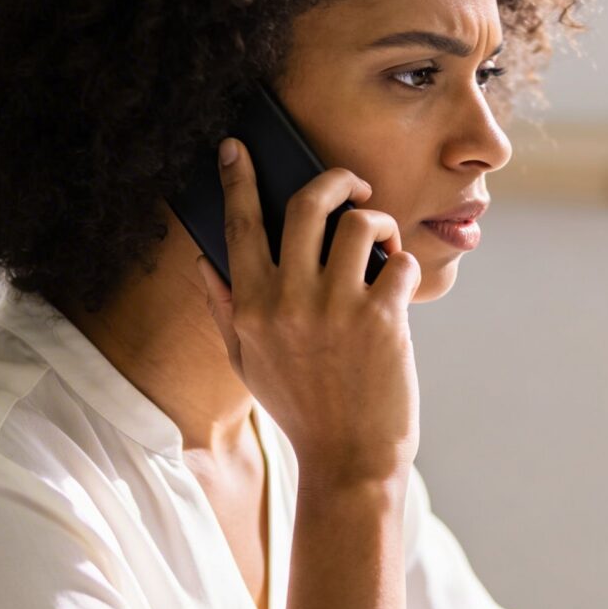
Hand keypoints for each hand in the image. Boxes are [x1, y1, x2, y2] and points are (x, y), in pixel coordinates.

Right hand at [195, 137, 421, 486]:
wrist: (348, 460)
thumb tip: (202, 262)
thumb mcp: (247, 363)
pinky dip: (406, 265)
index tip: (237, 147)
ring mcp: (337, 308)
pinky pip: (400, 263)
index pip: (240, 226)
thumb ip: (224, 309)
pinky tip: (401, 286)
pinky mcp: (383, 320)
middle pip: (306, 204)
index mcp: (251, 307)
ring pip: (358, 224)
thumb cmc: (300, 409)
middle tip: (352, 186)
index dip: (237, 179)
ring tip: (383, 241)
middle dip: (334, 179)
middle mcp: (289, 300)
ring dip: (377, 221)